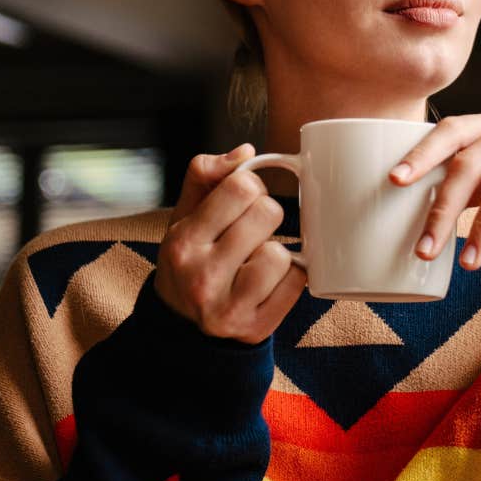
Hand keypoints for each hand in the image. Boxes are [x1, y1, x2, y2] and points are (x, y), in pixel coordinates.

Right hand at [153, 144, 307, 341]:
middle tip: (250, 232)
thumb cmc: (189, 262)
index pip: (240, 187)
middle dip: (265, 215)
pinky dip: (289, 277)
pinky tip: (269, 282)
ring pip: (282, 252)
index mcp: (184, 242)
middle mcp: (203, 276)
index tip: (242, 201)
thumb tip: (245, 151)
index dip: (250, 187)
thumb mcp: (183, 218)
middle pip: (268, 213)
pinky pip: (297, 283)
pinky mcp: (257, 327)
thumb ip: (205, 177)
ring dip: (276, 250)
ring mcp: (230, 306)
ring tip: (256, 260)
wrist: (183, 329)